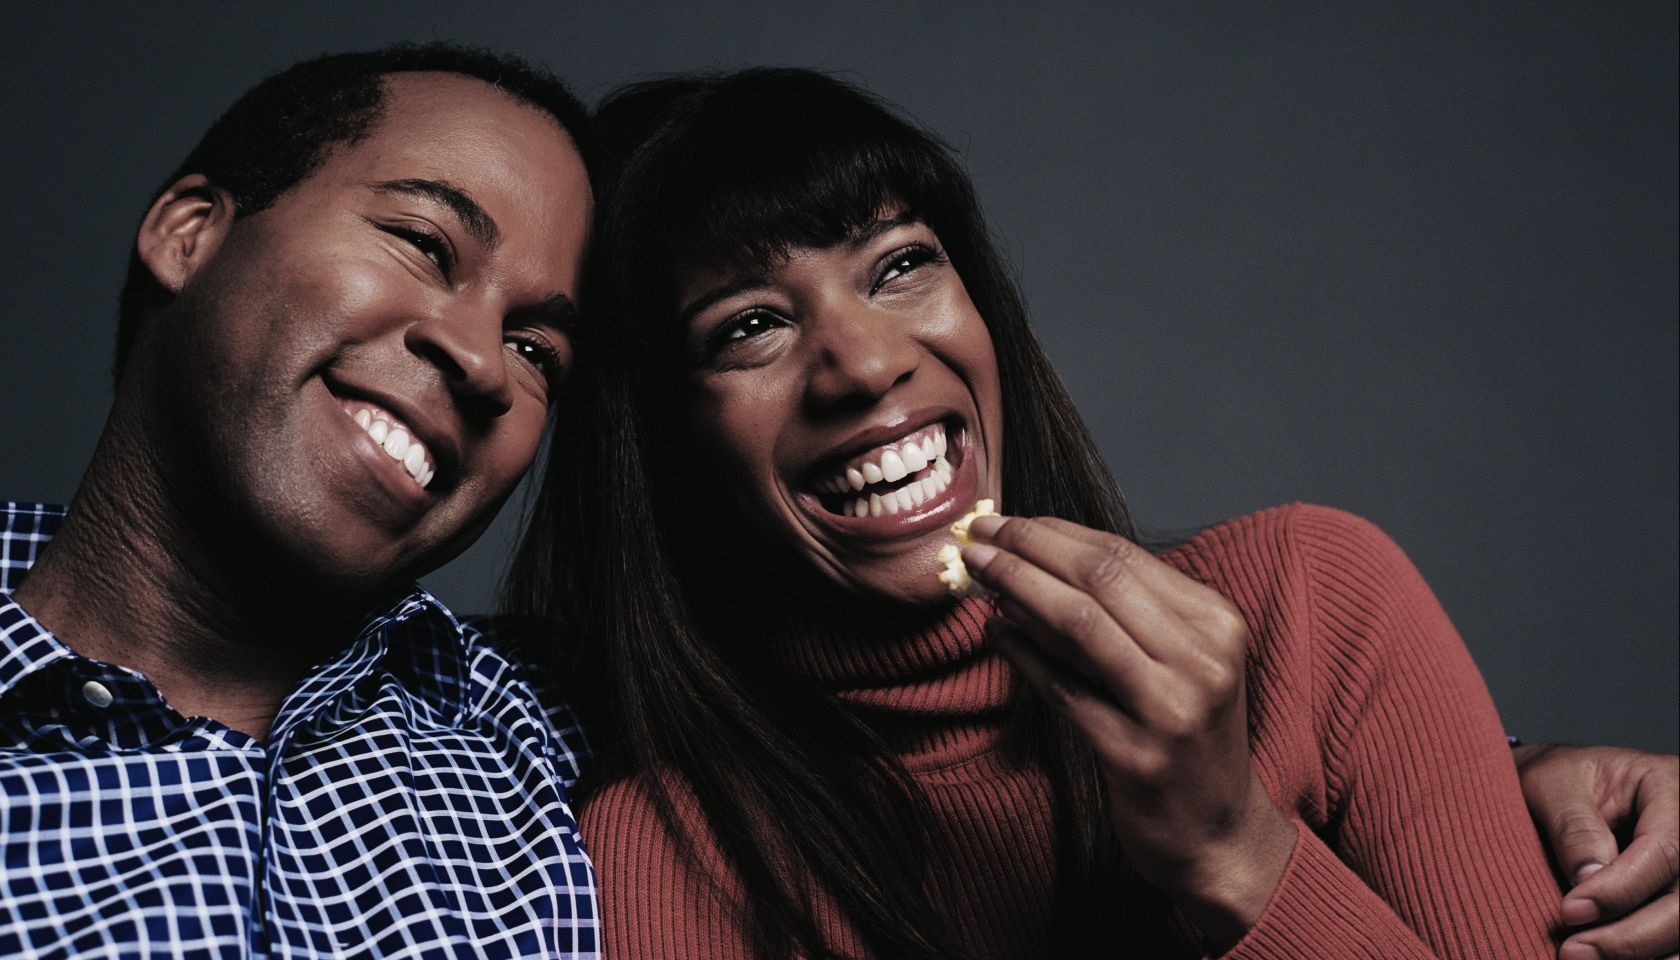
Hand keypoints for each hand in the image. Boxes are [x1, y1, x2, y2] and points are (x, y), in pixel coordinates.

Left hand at [962, 514, 1296, 950]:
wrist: (1218, 833)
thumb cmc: (1186, 736)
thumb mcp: (1177, 662)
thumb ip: (1123, 613)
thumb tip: (1033, 559)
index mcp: (1216, 623)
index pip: (1123, 555)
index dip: (1054, 532)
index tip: (1006, 520)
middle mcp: (1202, 659)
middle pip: (1099, 577)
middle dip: (1028, 548)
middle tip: (978, 536)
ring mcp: (1172, 709)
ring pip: (1078, 623)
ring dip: (1016, 588)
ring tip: (977, 573)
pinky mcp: (1136, 756)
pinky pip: (1062, 689)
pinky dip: (1022, 654)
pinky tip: (996, 635)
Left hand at [1513, 743, 1678, 959]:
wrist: (1557, 789)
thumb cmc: (1557, 779)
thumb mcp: (1553, 783)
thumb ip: (1574, 825)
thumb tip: (1590, 877)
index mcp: (1670, 787)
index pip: (1665, 850)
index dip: (1620, 889)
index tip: (1569, 912)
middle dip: (1632, 935)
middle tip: (1574, 953)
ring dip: (1641, 954)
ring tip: (1585, 959)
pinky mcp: (1676, 898)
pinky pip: (1677, 939)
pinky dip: (1649, 957)